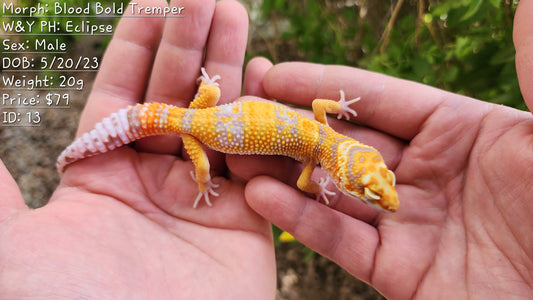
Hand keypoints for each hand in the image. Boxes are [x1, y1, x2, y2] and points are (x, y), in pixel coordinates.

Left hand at [0, 1, 275, 297]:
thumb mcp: (11, 242)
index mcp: (101, 173)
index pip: (123, 91)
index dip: (138, 43)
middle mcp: (154, 178)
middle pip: (176, 94)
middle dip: (190, 41)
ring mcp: (204, 198)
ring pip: (221, 119)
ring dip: (230, 65)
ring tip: (234, 10)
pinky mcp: (247, 223)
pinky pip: (259, 162)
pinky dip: (265, 120)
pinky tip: (269, 76)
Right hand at [234, 1, 532, 297]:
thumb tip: (527, 4)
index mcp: (460, 130)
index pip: (378, 98)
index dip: (325, 84)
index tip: (273, 71)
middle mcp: (427, 173)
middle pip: (345, 142)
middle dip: (290, 126)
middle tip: (239, 109)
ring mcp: (408, 222)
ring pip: (333, 190)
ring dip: (283, 171)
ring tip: (236, 152)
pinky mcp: (398, 271)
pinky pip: (341, 241)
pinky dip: (301, 221)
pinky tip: (262, 197)